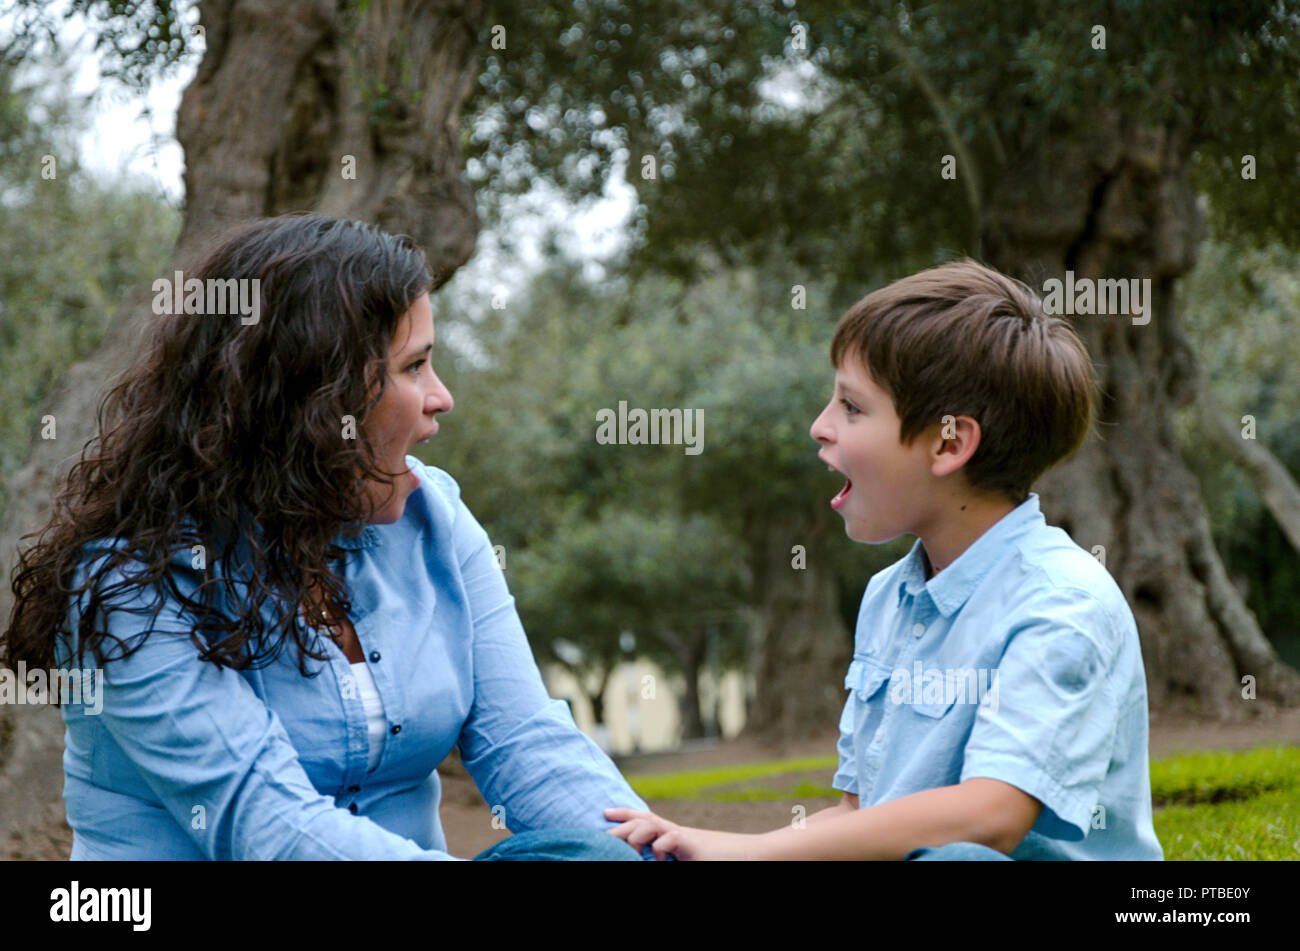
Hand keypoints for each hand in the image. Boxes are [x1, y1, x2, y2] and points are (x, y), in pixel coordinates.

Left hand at [603, 807, 762, 860]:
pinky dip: (658, 848)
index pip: (644, 819)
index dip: (624, 814)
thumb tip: (650, 857)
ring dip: (635, 833)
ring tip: (627, 847)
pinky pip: (669, 839)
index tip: (605, 813)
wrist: (750, 855)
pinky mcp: (693, 844)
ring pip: (651, 824)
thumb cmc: (720, 861)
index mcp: (671, 836)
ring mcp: (684, 837)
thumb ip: (668, 858)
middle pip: (642, 820)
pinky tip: (656, 858)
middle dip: (621, 824)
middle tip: (602, 832)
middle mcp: (675, 832)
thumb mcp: (687, 860)